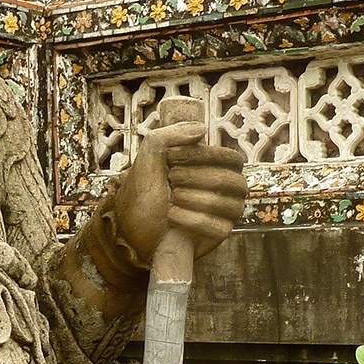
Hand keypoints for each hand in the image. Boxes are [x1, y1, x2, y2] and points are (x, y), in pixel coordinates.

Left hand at [107, 119, 246, 266]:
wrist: (132, 230)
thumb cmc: (143, 193)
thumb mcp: (149, 158)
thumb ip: (169, 135)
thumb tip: (202, 130)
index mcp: (216, 167)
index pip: (230, 158)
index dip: (205, 156)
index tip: (172, 157)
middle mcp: (226, 189)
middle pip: (231, 181)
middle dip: (198, 178)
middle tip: (171, 179)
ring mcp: (226, 213)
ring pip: (227, 204)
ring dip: (194, 199)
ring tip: (171, 198)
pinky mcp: (219, 234)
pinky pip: (218, 228)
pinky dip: (192, 220)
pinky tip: (171, 216)